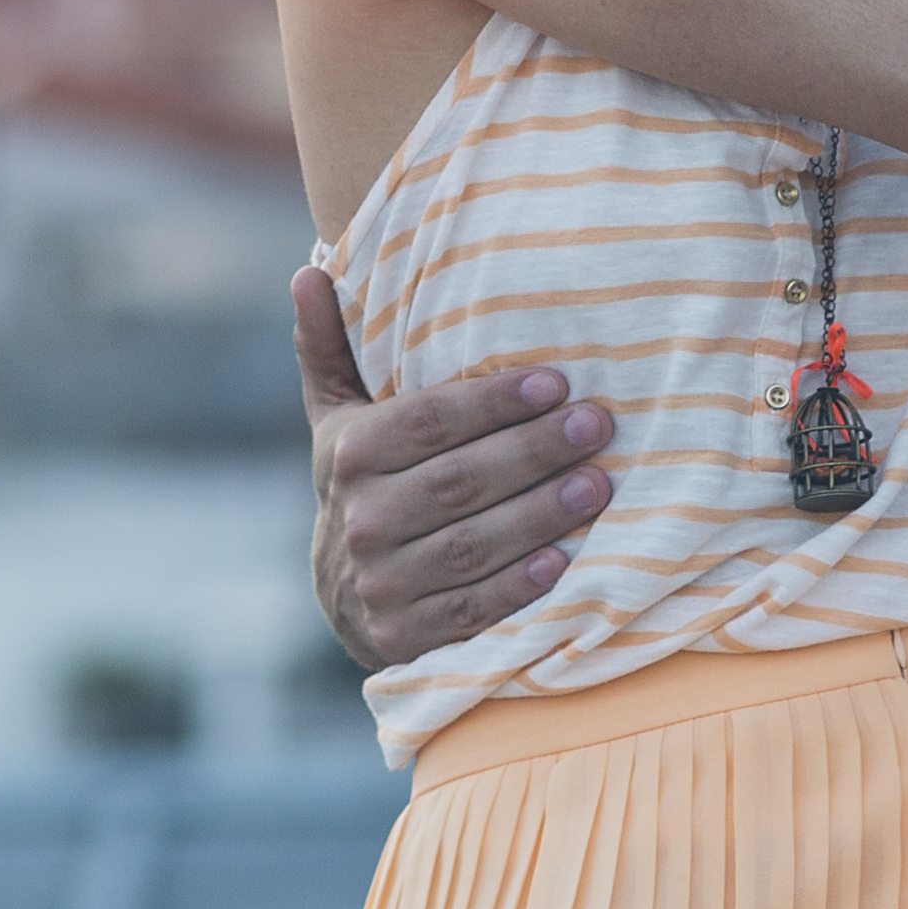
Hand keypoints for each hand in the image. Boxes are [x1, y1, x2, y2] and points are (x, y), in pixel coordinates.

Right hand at [296, 266, 611, 667]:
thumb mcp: (341, 415)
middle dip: (532, 452)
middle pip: (457, 482)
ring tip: (598, 485)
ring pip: (471, 546)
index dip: (492, 402)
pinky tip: (565, 560)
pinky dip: (519, 587)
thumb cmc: (367, 481)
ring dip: (540, 515)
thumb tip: (309, 271)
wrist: (347, 595)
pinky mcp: (406, 638)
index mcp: (347, 455)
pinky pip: (473, 610)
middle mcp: (358, 521)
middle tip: (596, 426)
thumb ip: (331, 346)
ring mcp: (381, 584)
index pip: (427, 422)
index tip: (555, 383)